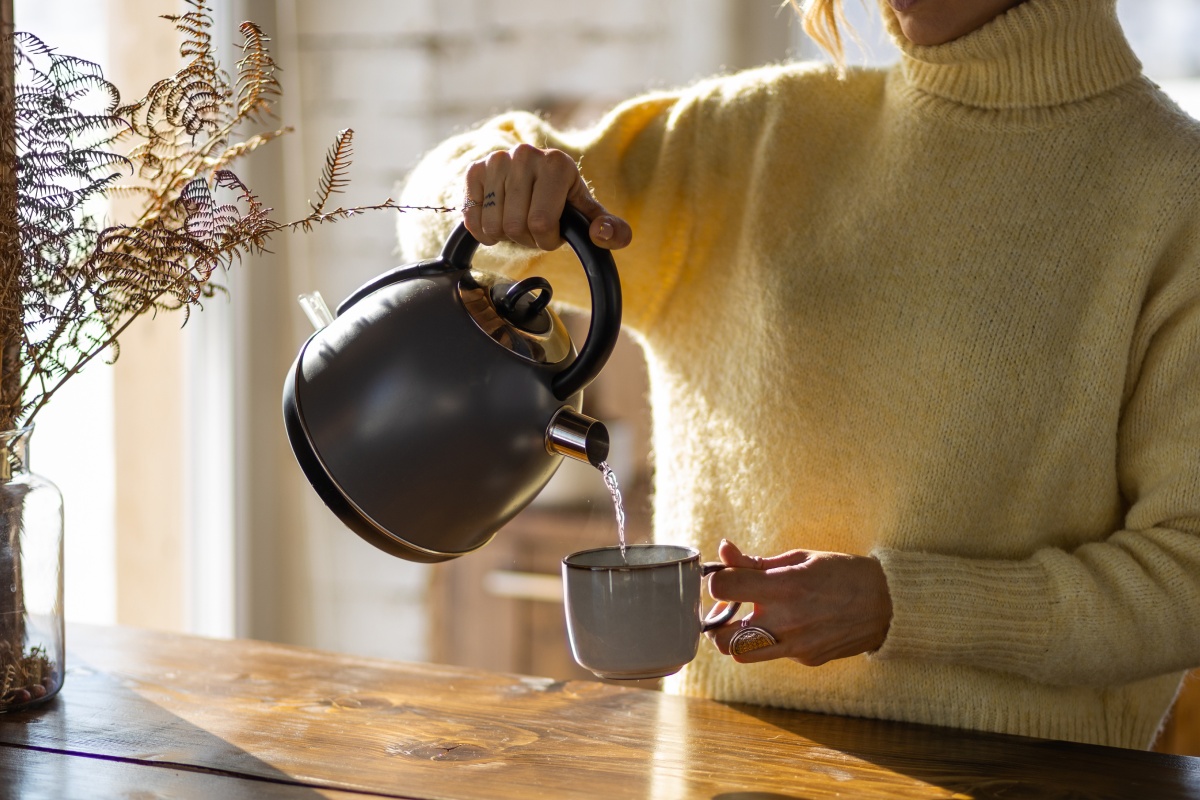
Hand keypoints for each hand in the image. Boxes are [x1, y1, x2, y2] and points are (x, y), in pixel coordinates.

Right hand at [462, 144, 632, 250]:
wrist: (532, 178)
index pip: (541, 223)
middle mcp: (526, 154)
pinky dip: (482, 231)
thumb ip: (609, 228)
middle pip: (515, 226)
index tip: (551, 233)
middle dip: (525, 240)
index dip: (546, 240)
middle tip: (532, 230)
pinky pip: (472, 217)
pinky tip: (495, 222)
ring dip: (504, 236)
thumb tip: (604, 235)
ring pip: (492, 225)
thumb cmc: (562, 201)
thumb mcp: (587, 213)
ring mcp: (497, 160)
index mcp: (557, 164)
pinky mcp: (475, 169)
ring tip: (516, 222)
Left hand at [706, 540, 892, 665]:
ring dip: (737, 638)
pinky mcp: (806, 659)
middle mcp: (785, 621)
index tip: (723, 578)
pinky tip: (790, 624)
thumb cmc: (842, 573)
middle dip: (715, 622)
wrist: (888, 604)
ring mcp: (795, 646)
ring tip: (749, 621)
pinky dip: (772, 640)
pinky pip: (774, 653)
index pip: (722, 589)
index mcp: (783, 587)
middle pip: (720, 638)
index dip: (715, 581)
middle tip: (726, 609)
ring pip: (741, 654)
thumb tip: (724, 551)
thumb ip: (755, 561)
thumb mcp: (799, 557)